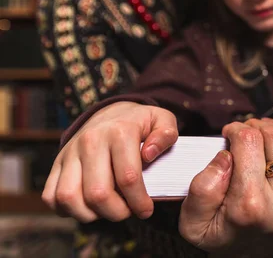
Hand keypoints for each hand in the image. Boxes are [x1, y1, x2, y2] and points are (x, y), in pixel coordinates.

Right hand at [42, 101, 177, 222]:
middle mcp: (91, 141)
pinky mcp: (57, 163)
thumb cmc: (141, 123)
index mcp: (120, 131)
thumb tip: (149, 154)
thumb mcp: (163, 121)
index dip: (139, 201)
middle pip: (98, 193)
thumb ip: (166, 134)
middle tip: (128, 211)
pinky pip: (51, 196)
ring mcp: (70, 152)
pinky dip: (67, 210)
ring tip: (108, 211)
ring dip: (91, 215)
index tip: (146, 210)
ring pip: (70, 197)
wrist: (111, 112)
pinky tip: (88, 207)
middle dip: (117, 212)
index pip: (128, 178)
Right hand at [178, 117, 272, 257]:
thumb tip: (226, 155)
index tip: (231, 132)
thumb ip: (202, 187)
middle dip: (259, 126)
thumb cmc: (222, 234)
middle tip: (249, 131)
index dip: (237, 129)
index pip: (249, 142)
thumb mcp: (193, 220)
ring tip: (268, 132)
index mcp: (250, 207)